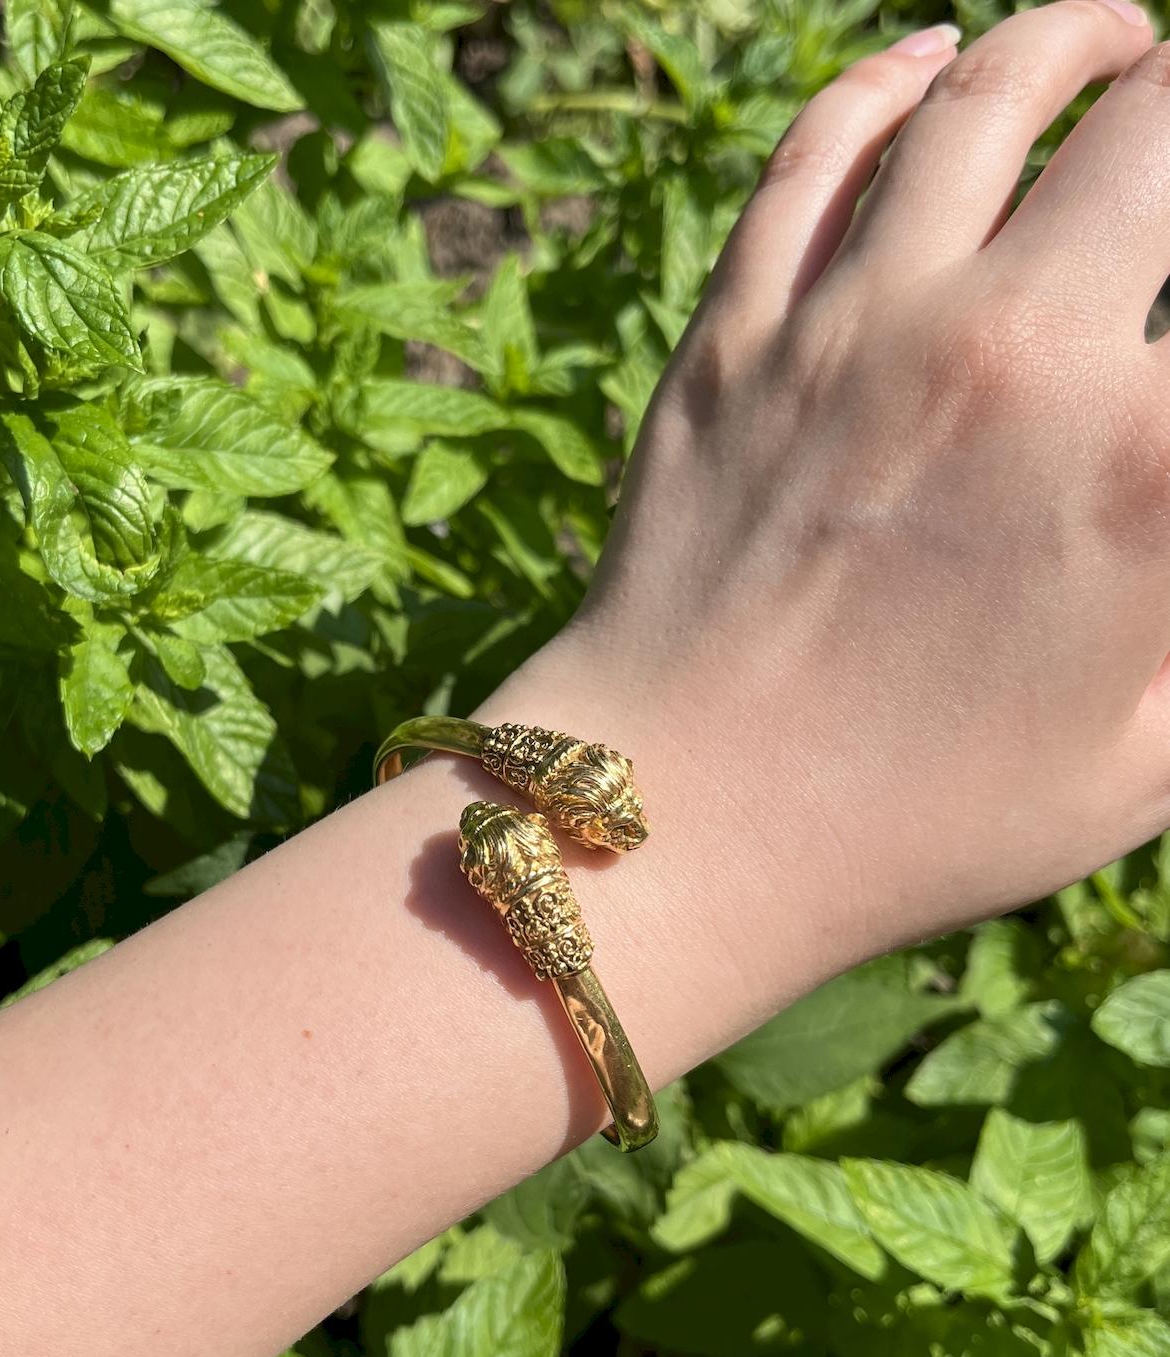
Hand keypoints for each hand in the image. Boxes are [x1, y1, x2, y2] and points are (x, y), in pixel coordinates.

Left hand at [490, 0, 1169, 1054]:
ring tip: (1113, 40)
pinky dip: (886, 82)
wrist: (679, 832)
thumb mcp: (1142, 761)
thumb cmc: (920, 827)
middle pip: (1164, 130)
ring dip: (1072, 42)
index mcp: (1148, 472)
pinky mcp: (734, 334)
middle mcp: (1017, 355)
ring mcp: (857, 328)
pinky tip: (929, 62)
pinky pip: (819, 154)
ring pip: (987, 95)